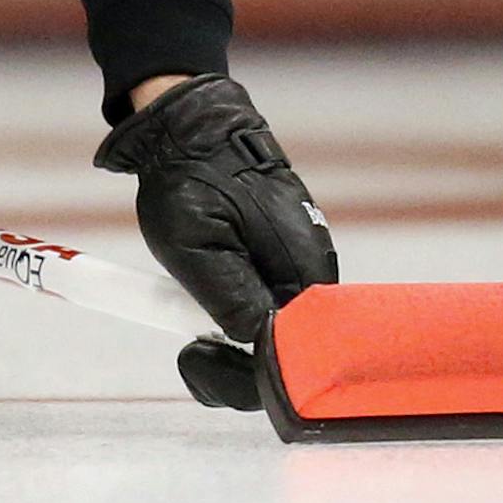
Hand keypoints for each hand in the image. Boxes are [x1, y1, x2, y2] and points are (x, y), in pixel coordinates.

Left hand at [95, 73, 337, 410]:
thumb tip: (258, 348)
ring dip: (232, 333)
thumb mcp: (194, 245)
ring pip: (276, 328)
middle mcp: (315, 272)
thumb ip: (229, 299)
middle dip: (236, 360)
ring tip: (189, 307)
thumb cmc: (191, 181)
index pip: (296, 358)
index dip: (245, 375)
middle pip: (289, 350)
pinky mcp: (287, 254)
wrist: (194, 127)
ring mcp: (304, 262)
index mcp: (303, 274)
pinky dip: (237, 309)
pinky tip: (208, 290)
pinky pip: (269, 301)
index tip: (195, 357)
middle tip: (186, 348)